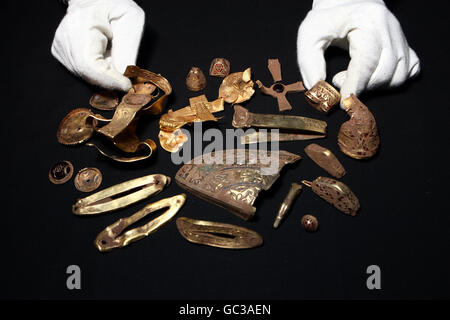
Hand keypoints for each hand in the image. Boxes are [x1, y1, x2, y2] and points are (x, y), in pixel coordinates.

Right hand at [51, 0, 144, 90]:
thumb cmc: (115, 5)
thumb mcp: (130, 20)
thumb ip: (127, 48)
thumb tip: (123, 75)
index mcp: (80, 26)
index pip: (89, 65)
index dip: (108, 79)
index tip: (126, 84)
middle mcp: (64, 38)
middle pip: (86, 74)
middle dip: (109, 80)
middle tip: (124, 76)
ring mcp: (60, 46)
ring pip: (85, 76)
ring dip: (104, 75)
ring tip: (113, 58)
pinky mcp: (61, 53)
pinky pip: (82, 72)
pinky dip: (97, 72)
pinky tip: (103, 57)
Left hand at [297, 0, 419, 106]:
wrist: (345, 3)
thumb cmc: (327, 20)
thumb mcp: (309, 35)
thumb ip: (309, 62)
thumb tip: (317, 88)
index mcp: (367, 21)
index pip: (367, 60)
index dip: (355, 85)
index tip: (343, 100)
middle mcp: (389, 28)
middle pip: (384, 72)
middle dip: (361, 86)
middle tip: (339, 80)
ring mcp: (400, 37)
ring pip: (398, 76)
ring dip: (374, 86)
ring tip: (353, 76)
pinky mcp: (405, 45)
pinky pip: (409, 72)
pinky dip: (391, 81)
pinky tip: (372, 76)